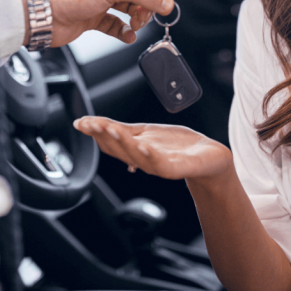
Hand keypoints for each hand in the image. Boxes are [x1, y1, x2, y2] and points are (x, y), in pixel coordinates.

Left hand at [37, 0, 173, 46]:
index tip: (166, 6)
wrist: (41, 15)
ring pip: (128, 8)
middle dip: (145, 6)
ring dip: (136, 18)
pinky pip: (115, 23)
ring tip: (136, 25)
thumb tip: (165, 1)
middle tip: (146, 17)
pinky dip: (123, 30)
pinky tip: (128, 35)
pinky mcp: (92, 16)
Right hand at [73, 116, 231, 180]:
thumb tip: (93, 123)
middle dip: (103, 135)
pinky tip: (143, 145)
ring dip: (122, 143)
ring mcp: (159, 165)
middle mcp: (143, 160)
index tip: (81, 122)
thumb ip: (123, 130)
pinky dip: (150, 154)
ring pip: (135, 156)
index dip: (94, 132)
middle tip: (91, 123)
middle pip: (118, 150)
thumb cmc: (177, 146)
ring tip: (110, 129)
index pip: (110, 142)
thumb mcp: (145, 133)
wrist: (208, 158)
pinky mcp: (176, 168)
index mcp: (134, 151)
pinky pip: (160, 163)